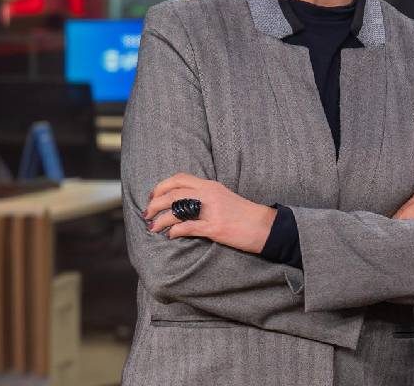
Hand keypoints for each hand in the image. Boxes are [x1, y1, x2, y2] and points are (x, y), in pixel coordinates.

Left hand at [143, 173, 277, 253]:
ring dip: (160, 219)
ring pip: (176, 209)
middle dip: (154, 203)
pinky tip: (171, 235)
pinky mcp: (215, 227)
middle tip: (147, 214)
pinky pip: (188, 227)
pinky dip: (175, 231)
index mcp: (211, 186)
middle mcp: (210, 194)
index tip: (152, 197)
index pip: (180, 179)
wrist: (265, 226)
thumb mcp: (224, 198)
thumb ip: (205, 197)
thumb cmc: (244, 215)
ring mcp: (212, 211)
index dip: (161, 187)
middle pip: (173, 193)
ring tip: (153, 227)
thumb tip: (182, 204)